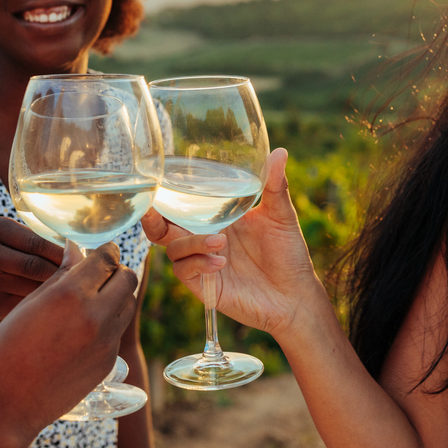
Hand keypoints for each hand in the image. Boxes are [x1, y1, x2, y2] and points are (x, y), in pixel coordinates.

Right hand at [0, 217, 81, 319]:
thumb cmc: (16, 256)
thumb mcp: (22, 240)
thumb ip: (45, 237)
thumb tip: (83, 245)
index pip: (37, 242)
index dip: (64, 253)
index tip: (85, 260)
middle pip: (35, 265)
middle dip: (62, 272)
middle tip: (85, 278)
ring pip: (33, 286)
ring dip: (56, 289)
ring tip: (76, 290)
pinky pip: (28, 303)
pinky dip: (46, 303)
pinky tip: (59, 302)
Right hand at [0, 242, 137, 441]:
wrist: (5, 405)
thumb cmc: (5, 349)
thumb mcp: (28, 304)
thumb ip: (60, 276)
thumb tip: (77, 252)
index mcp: (70, 294)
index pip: (107, 258)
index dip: (105, 251)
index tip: (102, 251)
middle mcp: (95, 316)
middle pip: (127, 279)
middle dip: (116, 272)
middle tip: (99, 274)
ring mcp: (105, 342)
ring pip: (127, 304)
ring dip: (115, 296)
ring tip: (92, 299)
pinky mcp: (108, 363)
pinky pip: (116, 331)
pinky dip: (107, 322)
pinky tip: (83, 329)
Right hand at [140, 148, 326, 341]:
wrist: (296, 296)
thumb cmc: (289, 254)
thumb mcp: (281, 215)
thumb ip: (275, 186)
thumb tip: (280, 151)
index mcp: (217, 218)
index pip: (183, 205)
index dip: (165, 197)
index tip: (156, 182)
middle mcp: (204, 238)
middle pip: (164, 229)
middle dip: (153, 220)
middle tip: (151, 212)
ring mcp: (203, 263)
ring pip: (173, 249)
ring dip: (191, 243)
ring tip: (220, 242)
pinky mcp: (206, 286)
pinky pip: (185, 272)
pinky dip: (198, 264)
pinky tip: (219, 262)